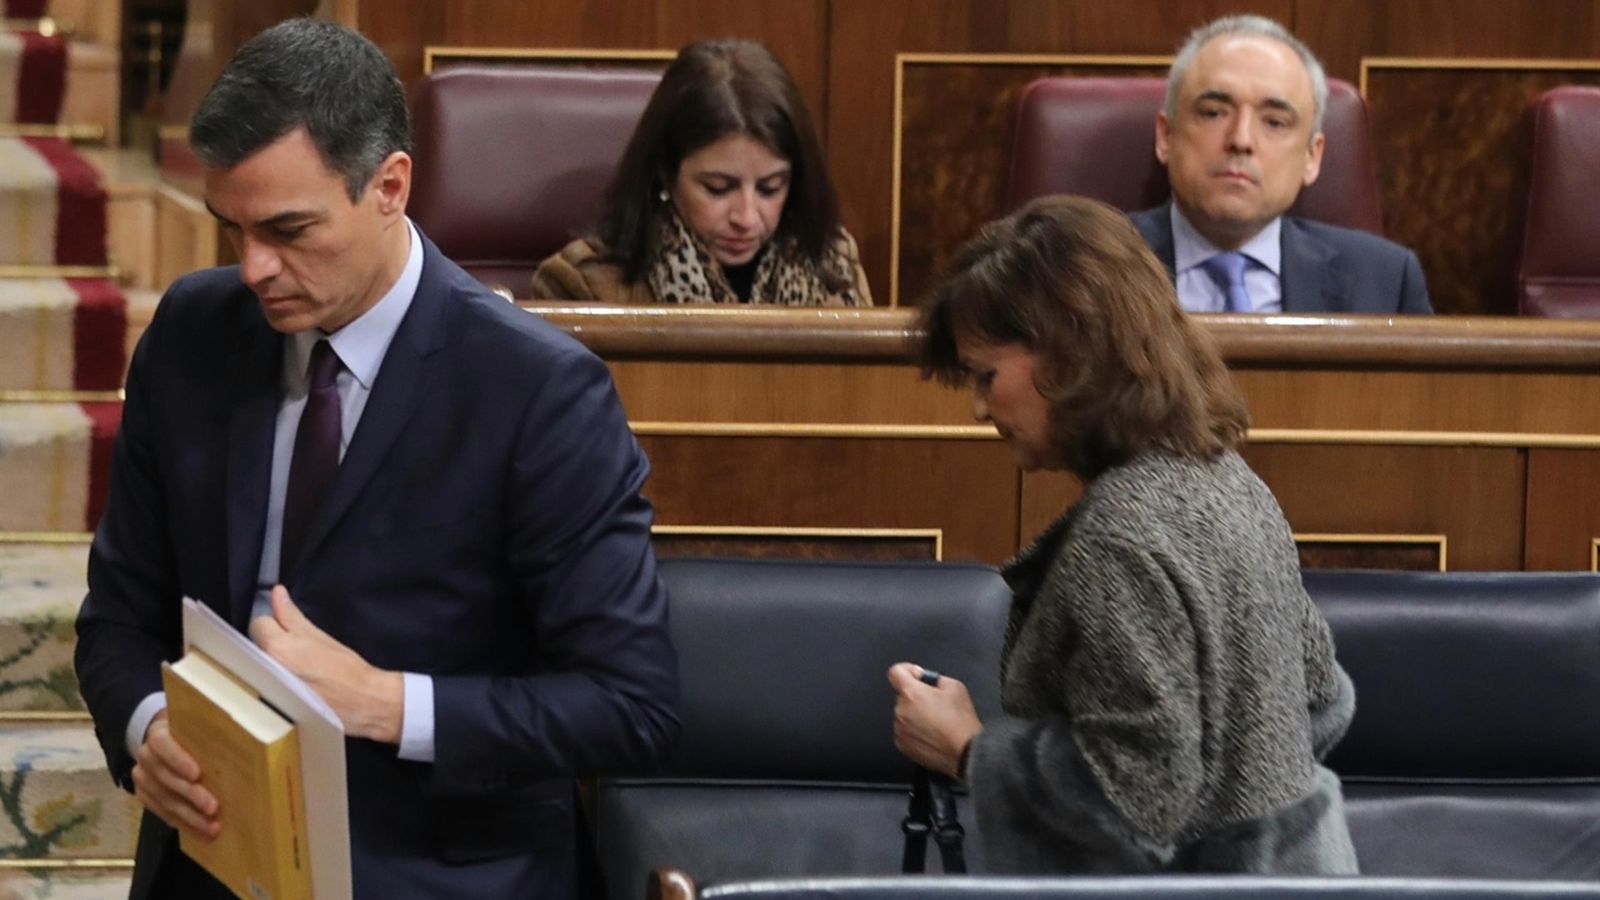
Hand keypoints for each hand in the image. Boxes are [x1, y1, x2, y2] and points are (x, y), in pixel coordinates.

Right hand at [132, 710, 220, 838]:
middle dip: (190, 795)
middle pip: (165, 777)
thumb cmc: (191, 736)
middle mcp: (146, 756)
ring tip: (211, 828)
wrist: (166, 743)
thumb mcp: (198, 729)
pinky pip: (161, 812)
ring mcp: (142, 777)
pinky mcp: (143, 795)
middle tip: (213, 808)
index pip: (162, 744)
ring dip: (188, 816)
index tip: (197, 774)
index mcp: (159, 734)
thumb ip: (213, 735)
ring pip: (163, 799)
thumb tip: (247, 744)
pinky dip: (181, 823)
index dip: (178, 759)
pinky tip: (198, 831)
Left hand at [250, 585, 403, 742]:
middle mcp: (266, 670)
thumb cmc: (346, 669)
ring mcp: (267, 690)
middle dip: (271, 643)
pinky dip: (274, 681)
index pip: (259, 624)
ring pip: (257, 665)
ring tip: (297, 669)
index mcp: (277, 648)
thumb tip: (277, 593)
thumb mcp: (319, 636)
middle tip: (296, 650)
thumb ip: (292, 615)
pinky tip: (295, 685)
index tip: (289, 630)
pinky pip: (264, 685)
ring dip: (271, 662)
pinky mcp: (272, 706)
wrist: (363, 702)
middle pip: (255, 645)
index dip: (276, 623)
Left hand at [887, 662, 982, 778]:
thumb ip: (935, 678)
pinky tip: (931, 734)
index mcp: (912, 693)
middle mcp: (901, 711)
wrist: (965, 752)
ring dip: (915, 714)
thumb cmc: (961, 722)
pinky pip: (905, 731)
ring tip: (936, 722)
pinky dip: (914, 730)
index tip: (916, 676)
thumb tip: (926, 679)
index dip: (906, 671)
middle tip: (935, 704)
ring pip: (904, 714)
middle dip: (916, 696)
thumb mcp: (955, 687)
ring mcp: (900, 729)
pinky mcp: (902, 745)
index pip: (895, 672)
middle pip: (903, 696)